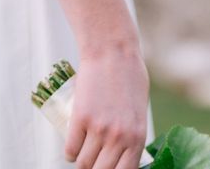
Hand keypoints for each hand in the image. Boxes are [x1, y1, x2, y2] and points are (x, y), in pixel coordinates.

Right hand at [64, 43, 149, 168]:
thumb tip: (122, 155)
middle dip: (95, 168)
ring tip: (84, 150)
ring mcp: (99, 129)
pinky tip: (74, 142)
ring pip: (83, 163)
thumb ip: (132, 134)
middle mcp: (119, 137)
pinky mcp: (80, 119)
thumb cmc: (129, 77)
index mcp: (138, 137)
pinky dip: (70, 150)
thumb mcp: (139, 110)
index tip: (106, 167)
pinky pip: (70, 150)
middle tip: (93, 161)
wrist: (113, 52)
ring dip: (81, 160)